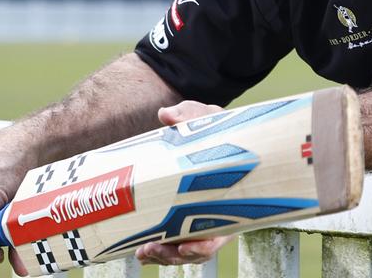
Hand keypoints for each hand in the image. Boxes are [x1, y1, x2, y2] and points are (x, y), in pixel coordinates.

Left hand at [136, 100, 231, 265]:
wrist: (216, 131)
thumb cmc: (219, 129)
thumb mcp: (210, 119)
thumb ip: (190, 115)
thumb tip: (166, 115)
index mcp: (231, 198)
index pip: (220, 234)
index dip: (203, 245)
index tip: (185, 246)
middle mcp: (218, 215)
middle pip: (197, 250)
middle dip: (173, 255)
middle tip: (151, 249)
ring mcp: (201, 219)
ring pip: (184, 250)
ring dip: (163, 255)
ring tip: (143, 252)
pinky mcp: (184, 217)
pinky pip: (174, 241)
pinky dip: (159, 248)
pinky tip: (141, 249)